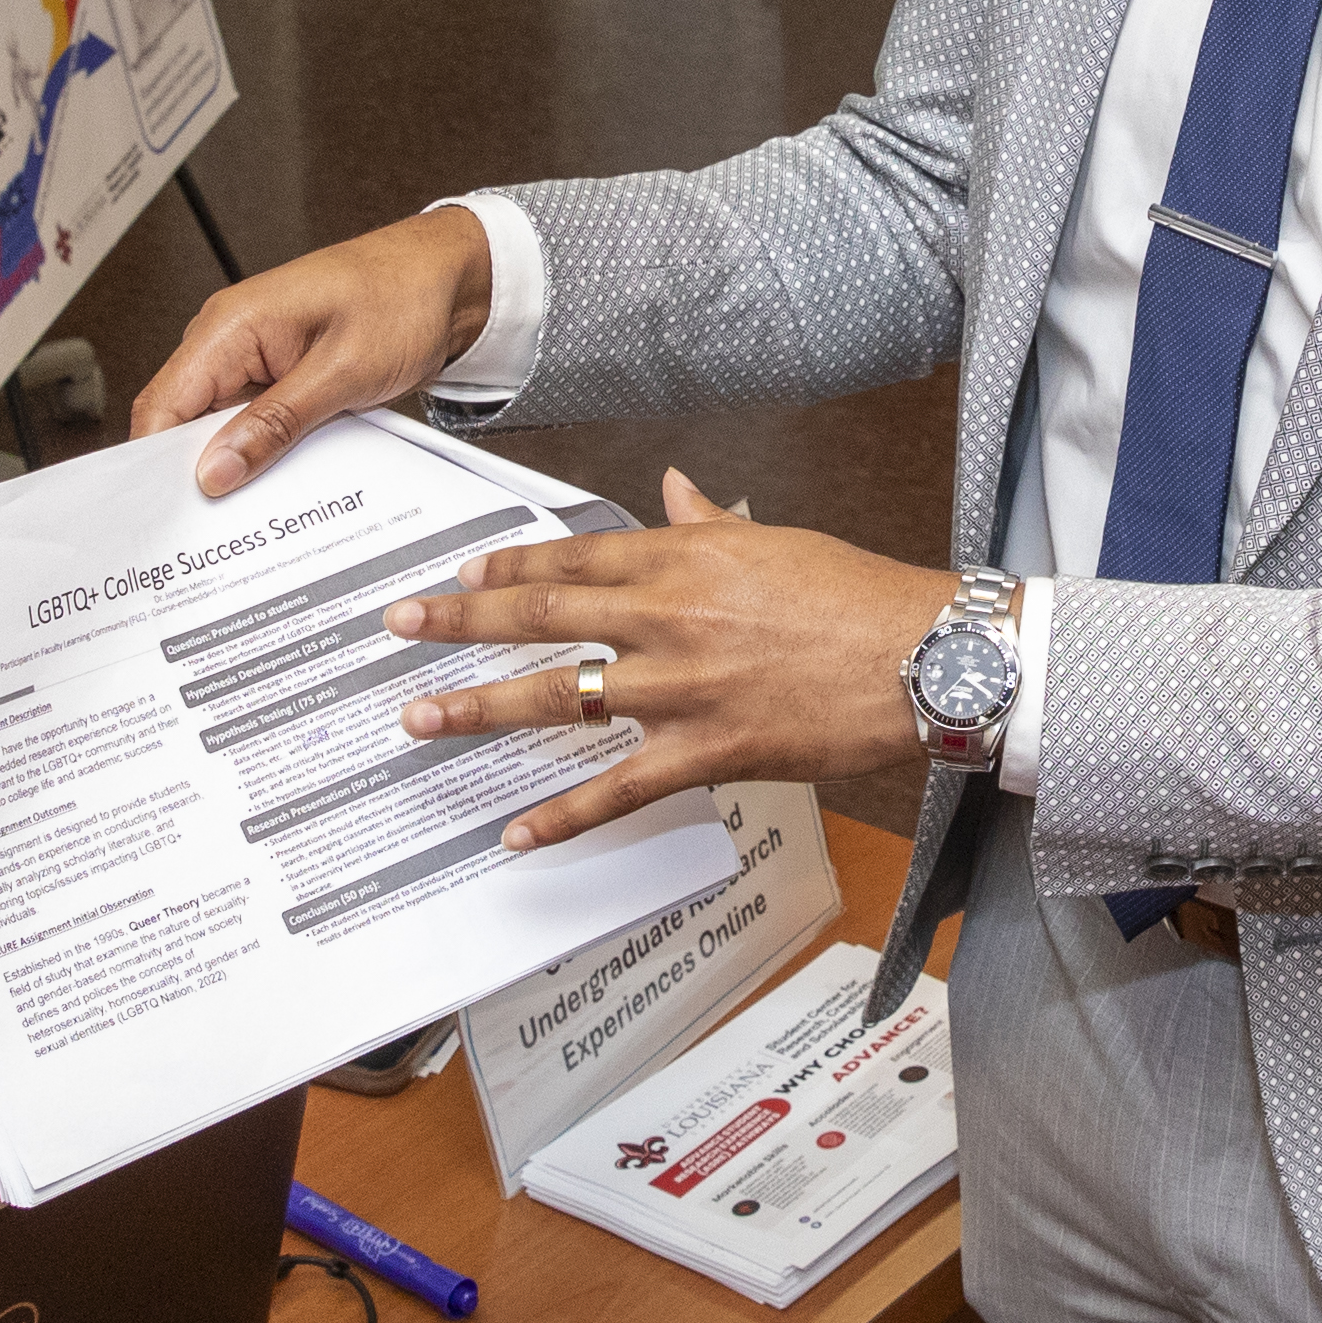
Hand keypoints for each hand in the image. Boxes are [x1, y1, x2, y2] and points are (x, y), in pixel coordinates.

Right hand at [130, 205, 494, 497]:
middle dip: (192, 473)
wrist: (453, 277)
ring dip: (232, 464)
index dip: (153, 465)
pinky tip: (277, 481)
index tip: (167, 516)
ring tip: (248, 510)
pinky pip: (252, 420)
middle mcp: (230, 337)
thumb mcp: (341, 371)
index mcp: (230, 325)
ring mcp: (254, 356)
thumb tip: (214, 470)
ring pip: (218, 426)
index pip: (163, 405)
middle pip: (182, 420)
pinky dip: (261, 450)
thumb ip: (274, 423)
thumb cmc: (403, 297)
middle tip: (211, 527)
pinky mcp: (280, 373)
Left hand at [388, 471, 942, 846]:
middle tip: (400, 628)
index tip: (463, 576)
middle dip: (460, 622)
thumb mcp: (774, 541)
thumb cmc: (857, 596)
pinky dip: (563, 814)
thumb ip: (708, 522)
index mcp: (684, 559)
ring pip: (560, 697)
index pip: (573, 559)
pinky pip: (618, 788)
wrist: (921, 656)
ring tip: (421, 720)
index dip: (508, 569)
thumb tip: (672, 490)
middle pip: (542, 615)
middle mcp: (667, 616)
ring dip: (481, 709)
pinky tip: (517, 832)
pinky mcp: (707, 750)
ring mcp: (681, 686)